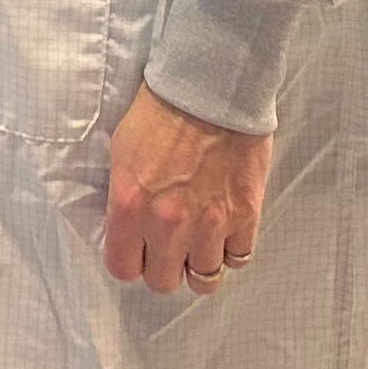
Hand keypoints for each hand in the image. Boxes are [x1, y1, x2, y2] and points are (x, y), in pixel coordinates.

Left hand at [102, 85, 271, 294]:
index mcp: (130, 206)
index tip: (137, 251)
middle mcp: (168, 224)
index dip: (130, 262)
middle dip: (164, 267)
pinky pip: (239, 258)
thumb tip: (128, 227)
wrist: (212, 87)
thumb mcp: (122, 152)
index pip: (122, 268)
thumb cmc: (163, 110)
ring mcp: (210, 224)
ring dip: (199, 263)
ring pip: (204, 279)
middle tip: (169, 247)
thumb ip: (125, 199)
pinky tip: (225, 233)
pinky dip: (231, 251)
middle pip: (163, 281)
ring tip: (199, 243)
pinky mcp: (245, 216)